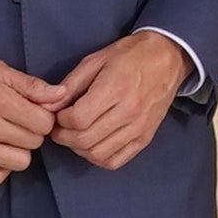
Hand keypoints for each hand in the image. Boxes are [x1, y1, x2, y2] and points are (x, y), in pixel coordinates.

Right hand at [0, 51, 67, 186]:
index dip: (44, 116)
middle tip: (19, 120)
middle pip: (34, 142)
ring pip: (19, 162)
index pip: (44, 123)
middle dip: (32, 131)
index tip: (34, 111)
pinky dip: (0, 167)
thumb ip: (30, 85)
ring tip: (8, 136)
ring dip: (19, 150)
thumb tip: (61, 95)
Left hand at [49, 29, 199, 170]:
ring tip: (75, 136)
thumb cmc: (129, 56)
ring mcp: (139, 128)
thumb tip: (49, 106)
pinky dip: (99, 158)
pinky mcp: (145, 138)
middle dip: (64, 137)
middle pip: (85, 140)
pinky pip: (116, 161)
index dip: (61, 121)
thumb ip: (71, 84)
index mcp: (115, 88)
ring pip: (98, 154)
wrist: (167, 58)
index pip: (78, 119)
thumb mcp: (95, 60)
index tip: (59, 114)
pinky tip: (94, 145)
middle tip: (60, 128)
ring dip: (79, 149)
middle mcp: (129, 111)